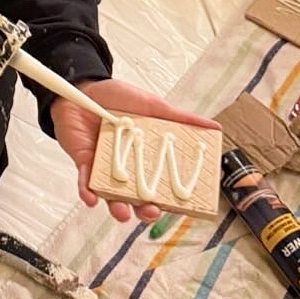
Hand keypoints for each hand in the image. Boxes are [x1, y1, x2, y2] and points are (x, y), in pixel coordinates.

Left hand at [51, 78, 220, 223]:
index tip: (182, 205)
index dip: (171, 198)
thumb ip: (181, 119)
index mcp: (147, 158)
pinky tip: (92, 198)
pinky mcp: (84, 165)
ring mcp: (105, 170)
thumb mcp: (153, 106)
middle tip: (151, 211)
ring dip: (117, 208)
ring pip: (112, 198)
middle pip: (139, 199)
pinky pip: (85, 184)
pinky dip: (87, 192)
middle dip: (145, 211)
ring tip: (122, 212)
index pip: (162, 184)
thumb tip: (215, 128)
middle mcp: (127, 169)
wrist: (84, 86)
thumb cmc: (119, 98)